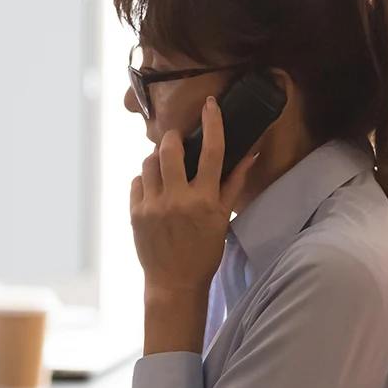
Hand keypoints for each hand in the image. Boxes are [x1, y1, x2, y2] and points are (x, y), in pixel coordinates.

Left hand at [130, 96, 256, 353]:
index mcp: (204, 199)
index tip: (209, 105)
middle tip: (176, 141)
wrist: (174, 282)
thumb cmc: (204, 251)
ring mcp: (153, 205)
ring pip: (149, 162)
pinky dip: (146, 179)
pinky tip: (155, 189)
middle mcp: (177, 199)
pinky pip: (137, 181)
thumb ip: (233, 183)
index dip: (212, 124)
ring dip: (157, 158)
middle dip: (172, 138)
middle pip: (170, 149)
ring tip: (165, 168)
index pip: (211, 152)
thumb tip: (251, 154)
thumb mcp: (222, 218)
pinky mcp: (135, 213)